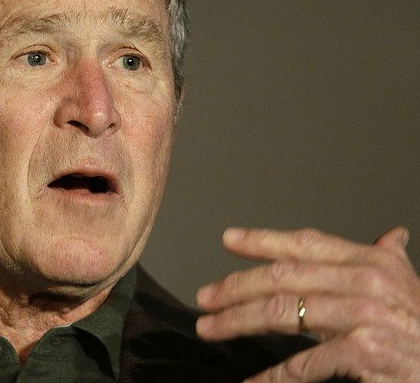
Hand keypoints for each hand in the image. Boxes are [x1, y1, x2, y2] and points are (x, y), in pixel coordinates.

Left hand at [195, 227, 419, 381]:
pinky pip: (305, 362)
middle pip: (283, 277)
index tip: (229, 240)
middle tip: (205, 297)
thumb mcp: (409, 285)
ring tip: (211, 327)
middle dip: (236, 287)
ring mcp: (363, 315)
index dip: (263, 240)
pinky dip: (273, 375)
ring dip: (238, 322)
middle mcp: (366, 282)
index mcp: (372, 262)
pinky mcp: (363, 350)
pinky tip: (252, 381)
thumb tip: (390, 235)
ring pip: (283, 312)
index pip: (306, 244)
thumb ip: (390, 259)